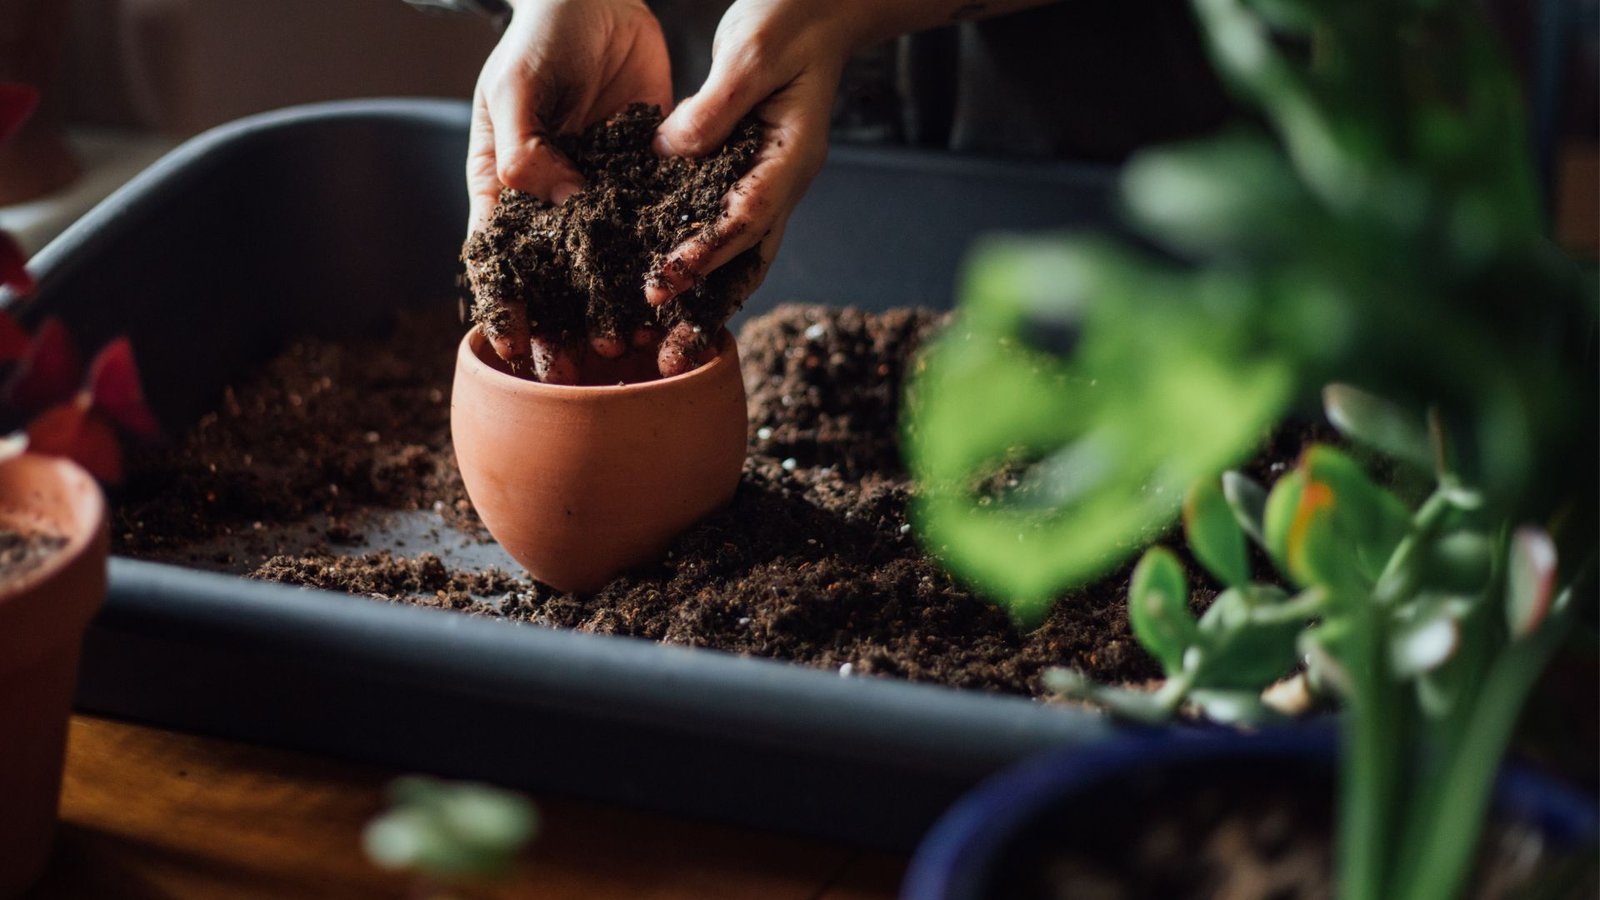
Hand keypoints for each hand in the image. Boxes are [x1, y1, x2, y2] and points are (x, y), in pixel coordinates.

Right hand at [467, 0, 670, 379]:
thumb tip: (553, 202)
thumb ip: (524, 145)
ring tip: (631, 350)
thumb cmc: (540, 35)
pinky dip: (660, 265)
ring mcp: (598, 192)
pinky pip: (652, 229)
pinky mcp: (644, 178)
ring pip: (605, 265)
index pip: (500, 258)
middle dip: (564, 326)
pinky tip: (676, 300)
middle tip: (582, 369)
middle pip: (553, 277)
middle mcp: (551, 198)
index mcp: (504, 183)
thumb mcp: (516, 86)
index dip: (506, 305)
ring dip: (615, 309)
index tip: (516, 348)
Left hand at [646, 1, 866, 316]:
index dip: (705, 252)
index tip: (664, 278)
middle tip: (662, 332)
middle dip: (704, 295)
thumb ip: (713, 108)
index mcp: (792, 155)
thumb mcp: (751, 52)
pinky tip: (663, 275)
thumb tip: (669, 155)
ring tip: (662, 327)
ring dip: (704, 289)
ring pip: (739, 249)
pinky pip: (723, 221)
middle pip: (747, 254)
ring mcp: (769, 177)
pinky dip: (698, 252)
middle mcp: (785, 178)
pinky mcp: (747, 168)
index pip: (747, 217)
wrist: (819, 4)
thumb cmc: (791, 16)